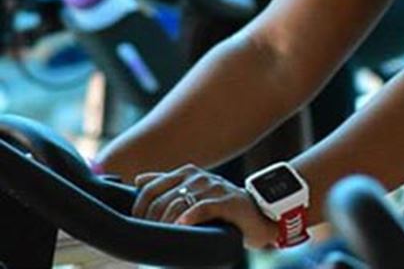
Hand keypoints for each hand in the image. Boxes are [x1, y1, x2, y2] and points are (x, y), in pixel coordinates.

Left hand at [134, 165, 277, 248]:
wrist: (258, 215)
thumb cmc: (222, 206)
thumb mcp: (193, 191)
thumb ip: (167, 184)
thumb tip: (139, 180)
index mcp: (186, 173)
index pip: (150, 189)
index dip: (140, 209)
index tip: (140, 226)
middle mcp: (198, 176)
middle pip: (162, 200)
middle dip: (152, 221)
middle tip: (152, 237)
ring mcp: (213, 187)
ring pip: (178, 204)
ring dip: (167, 223)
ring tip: (165, 237)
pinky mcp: (227, 200)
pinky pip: (202, 207)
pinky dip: (189, 218)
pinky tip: (182, 226)